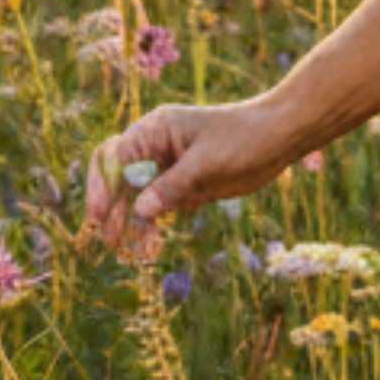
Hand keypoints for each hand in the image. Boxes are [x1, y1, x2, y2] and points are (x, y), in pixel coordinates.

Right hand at [82, 99, 296, 247]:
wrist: (279, 138)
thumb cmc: (243, 138)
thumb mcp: (207, 162)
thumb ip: (172, 186)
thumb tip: (140, 210)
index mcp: (155, 130)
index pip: (115, 157)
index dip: (103, 186)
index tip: (99, 215)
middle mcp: (156, 148)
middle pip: (120, 178)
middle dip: (111, 207)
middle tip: (107, 239)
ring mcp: (169, 168)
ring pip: (137, 196)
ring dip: (129, 221)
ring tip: (124, 249)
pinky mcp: (185, 186)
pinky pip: (159, 206)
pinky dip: (152, 225)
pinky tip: (149, 246)